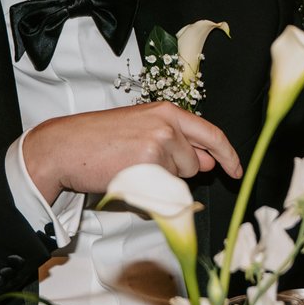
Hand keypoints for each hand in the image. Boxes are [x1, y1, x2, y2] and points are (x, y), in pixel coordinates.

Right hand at [23, 103, 241, 201]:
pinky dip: (147, 193)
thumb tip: (207, 161)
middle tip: (141, 161)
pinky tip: (126, 178)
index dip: (228, 155)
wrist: (67, 147)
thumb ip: (177, 142)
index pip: (210, 133)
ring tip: (129, 166)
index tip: (236, 170)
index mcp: (167, 112)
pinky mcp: (147, 167)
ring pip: (177, 179)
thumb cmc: (100, 139)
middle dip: (176, 170)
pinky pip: (161, 191)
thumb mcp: (142, 128)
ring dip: (158, 180)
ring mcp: (158, 146)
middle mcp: (167, 125)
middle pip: (194, 163)